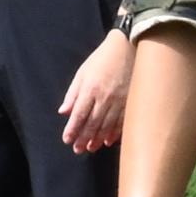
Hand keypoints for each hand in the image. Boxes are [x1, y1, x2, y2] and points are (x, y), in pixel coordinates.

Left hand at [56, 29, 132, 154]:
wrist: (129, 47)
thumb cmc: (102, 59)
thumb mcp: (83, 72)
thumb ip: (73, 93)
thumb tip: (64, 112)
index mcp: (90, 89)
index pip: (79, 114)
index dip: (73, 129)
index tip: (67, 140)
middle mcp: (105, 98)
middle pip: (92, 123)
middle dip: (84, 138)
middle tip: (78, 149)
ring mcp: (120, 101)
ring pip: (107, 126)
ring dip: (98, 139)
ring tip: (91, 148)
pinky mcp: (131, 101)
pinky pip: (122, 122)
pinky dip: (115, 133)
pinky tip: (109, 141)